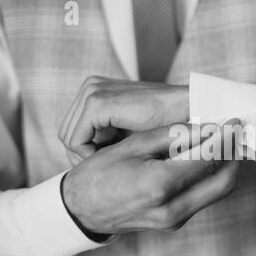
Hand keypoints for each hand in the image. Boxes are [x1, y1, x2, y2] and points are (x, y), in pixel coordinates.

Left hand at [59, 76, 188, 163]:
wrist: (189, 109)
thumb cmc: (165, 124)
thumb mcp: (128, 131)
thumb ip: (106, 138)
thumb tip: (84, 162)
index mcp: (96, 90)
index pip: (72, 128)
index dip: (85, 153)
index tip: (105, 166)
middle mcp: (90, 86)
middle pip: (66, 133)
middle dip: (84, 156)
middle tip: (107, 169)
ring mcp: (92, 92)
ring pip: (68, 138)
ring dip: (88, 156)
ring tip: (114, 163)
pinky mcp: (98, 103)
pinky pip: (76, 140)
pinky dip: (89, 155)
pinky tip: (113, 158)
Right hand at [62, 122, 238, 233]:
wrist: (82, 211)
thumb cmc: (99, 175)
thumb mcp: (133, 147)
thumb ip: (172, 136)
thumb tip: (205, 127)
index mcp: (161, 185)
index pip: (208, 157)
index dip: (225, 137)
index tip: (234, 122)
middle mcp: (173, 208)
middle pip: (224, 180)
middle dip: (234, 155)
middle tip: (234, 134)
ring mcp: (175, 220)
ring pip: (218, 191)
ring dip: (225, 166)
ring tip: (222, 143)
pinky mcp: (175, 223)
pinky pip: (204, 198)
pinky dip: (211, 178)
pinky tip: (205, 160)